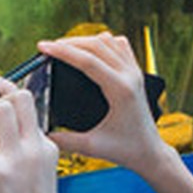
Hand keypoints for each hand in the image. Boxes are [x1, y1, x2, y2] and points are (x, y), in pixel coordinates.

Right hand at [39, 31, 170, 178]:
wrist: (150, 152)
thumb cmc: (126, 150)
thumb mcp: (92, 147)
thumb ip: (65, 140)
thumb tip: (41, 133)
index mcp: (121, 91)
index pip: (88, 61)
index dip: (62, 51)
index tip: (43, 47)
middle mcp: (130, 76)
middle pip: (96, 45)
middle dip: (68, 42)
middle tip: (47, 47)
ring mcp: (135, 72)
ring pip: (108, 41)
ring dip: (84, 40)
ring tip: (64, 47)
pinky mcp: (136, 72)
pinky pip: (119, 45)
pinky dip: (101, 42)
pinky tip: (89, 49)